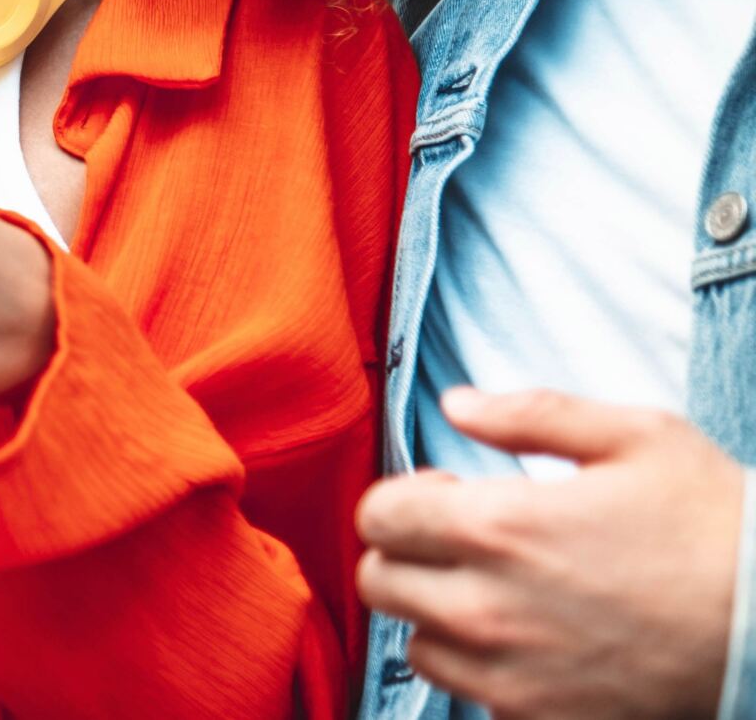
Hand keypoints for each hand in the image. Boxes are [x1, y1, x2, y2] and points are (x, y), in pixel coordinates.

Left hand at [356, 387, 739, 719]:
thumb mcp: (634, 436)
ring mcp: (510, 674)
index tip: (449, 497)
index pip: (377, 515)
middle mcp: (486, 606)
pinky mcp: (540, 719)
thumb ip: (530, 414)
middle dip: (409, 554)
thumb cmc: (715, 526)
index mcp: (495, 526)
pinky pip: (469, 695)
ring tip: (495, 594)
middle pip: (379, 581)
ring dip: (438, 615)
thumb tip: (456, 405)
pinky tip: (530, 643)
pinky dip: (482, 669)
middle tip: (465, 545)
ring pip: (416, 643)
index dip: (405, 498)